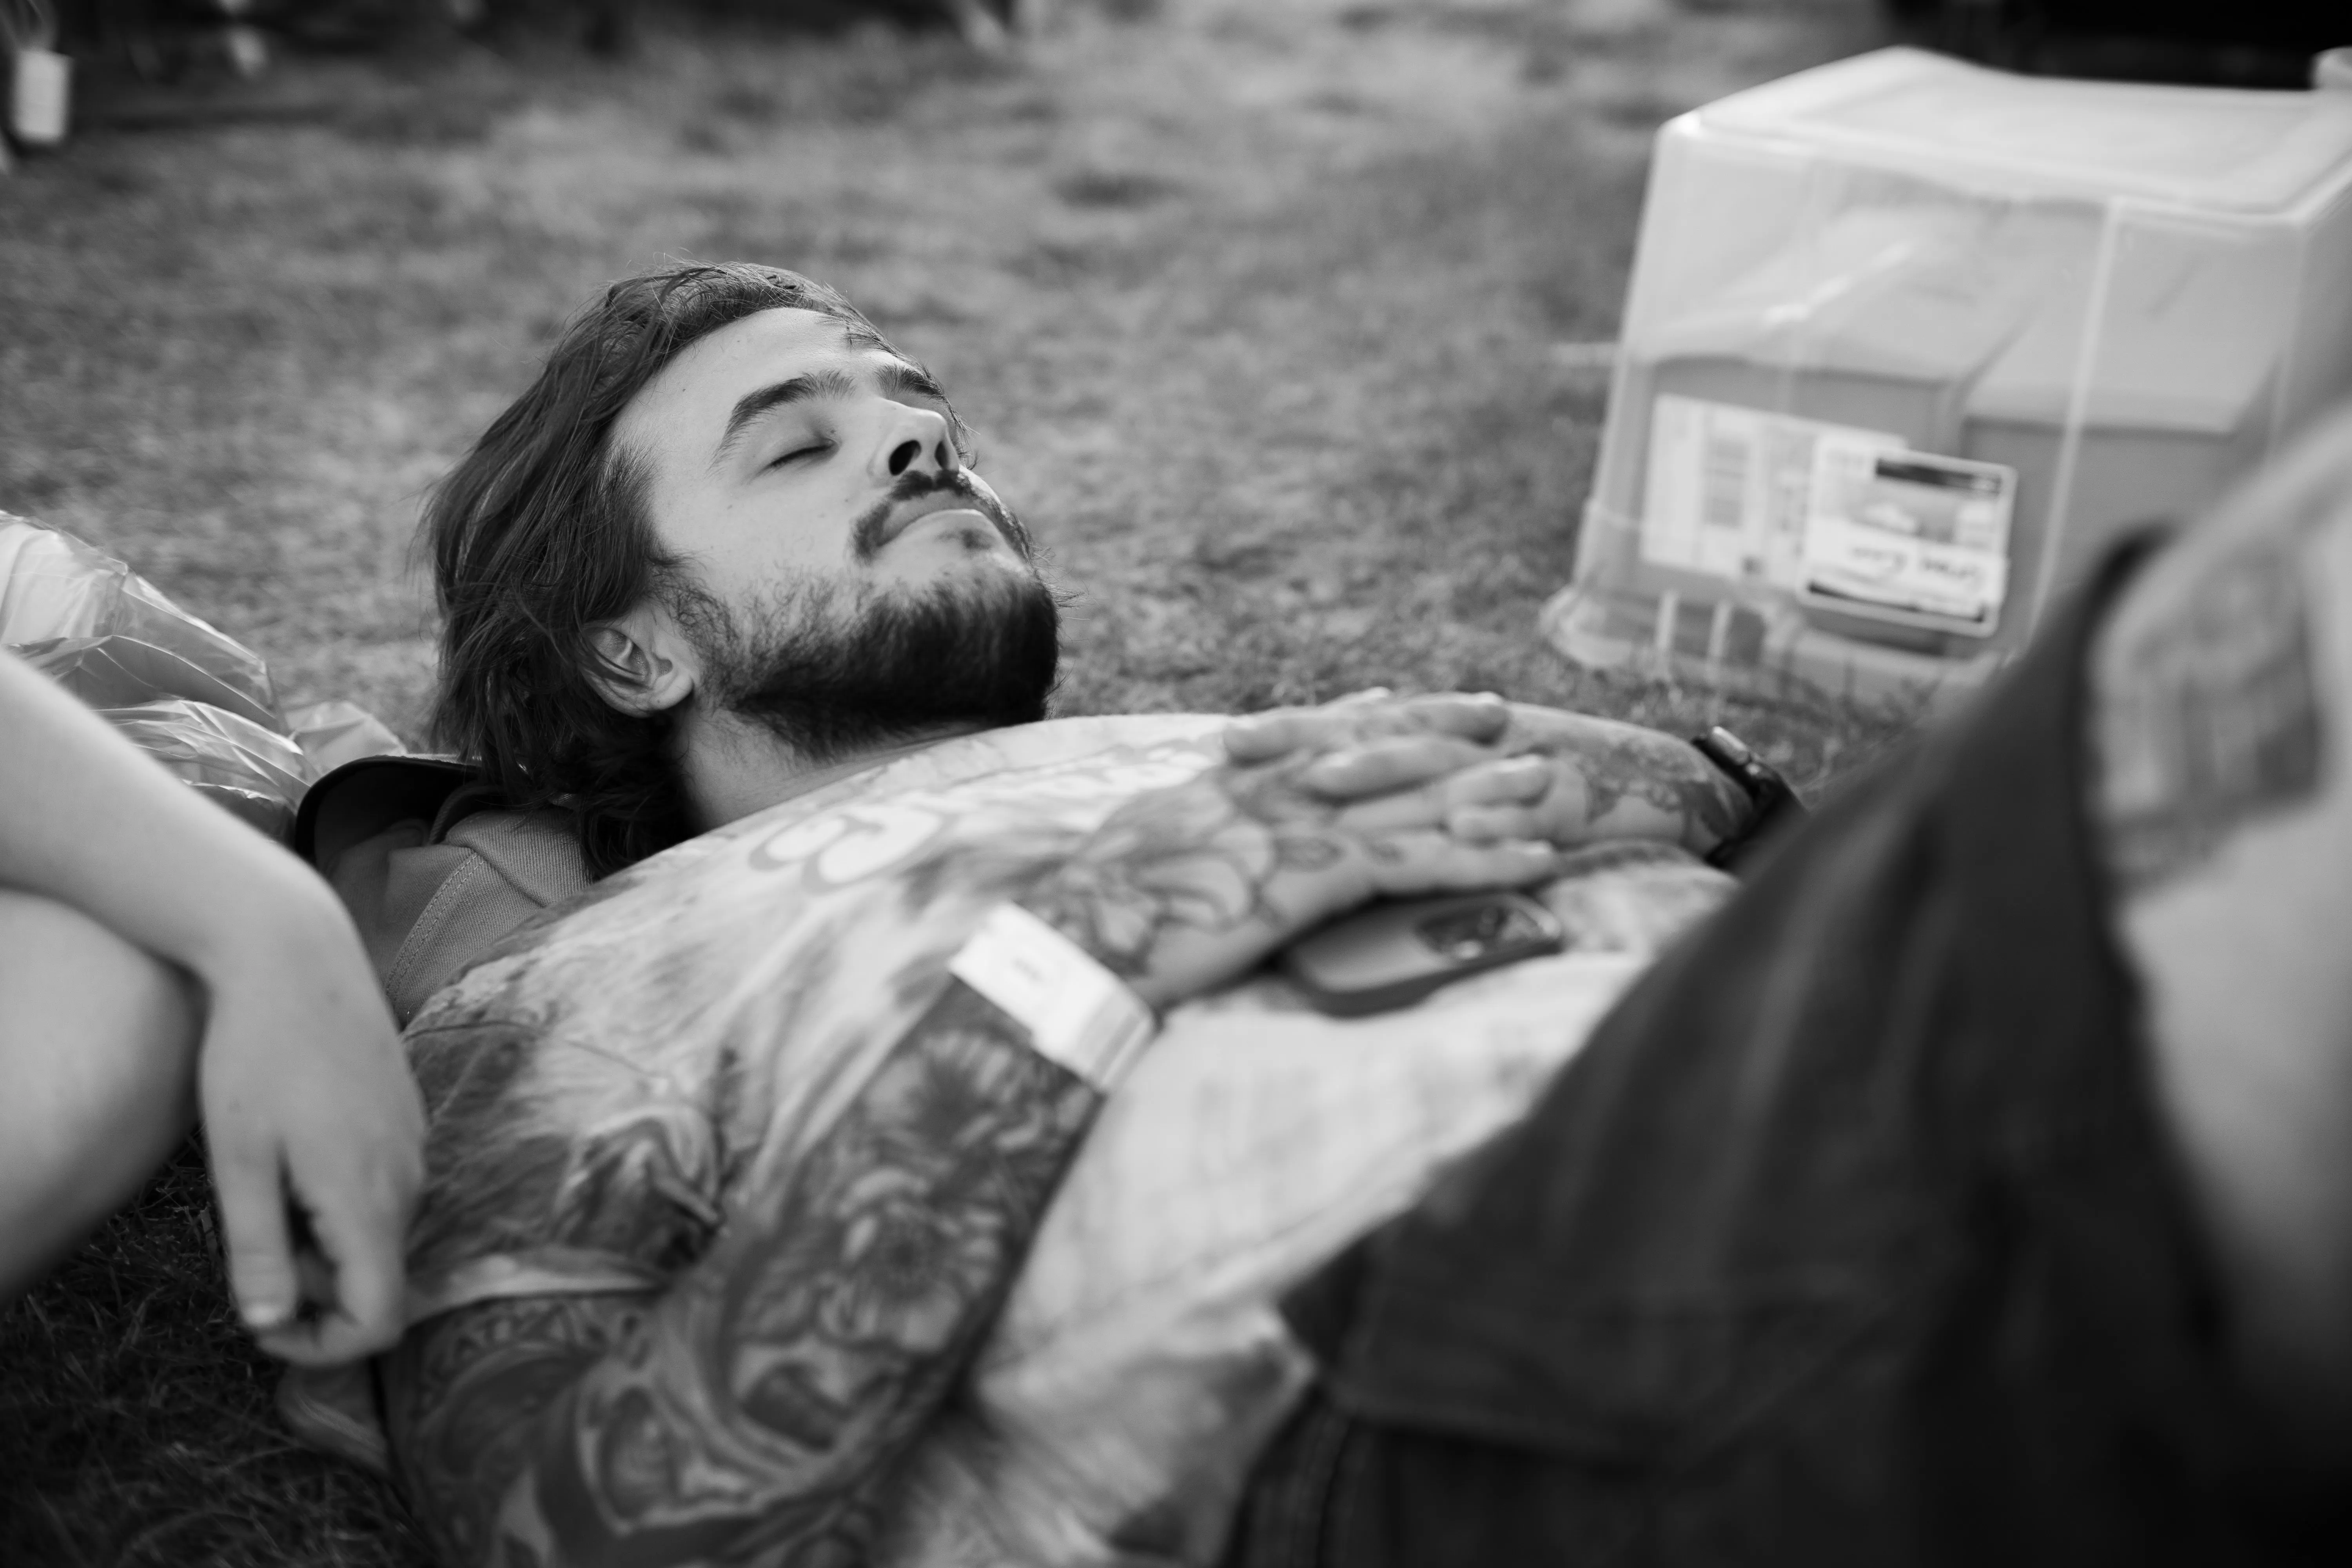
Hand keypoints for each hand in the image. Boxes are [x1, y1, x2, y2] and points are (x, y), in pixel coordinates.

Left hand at [195, 880, 424, 1364]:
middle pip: (379, 1279)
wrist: (296, 954)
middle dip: (315, 1288)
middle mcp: (409, 1178)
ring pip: (381, 1232)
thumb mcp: (238, 1160)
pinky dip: (341, 1199)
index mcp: (367, 1199)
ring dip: (326, 1241)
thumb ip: (259, 1250)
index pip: (380, 1320)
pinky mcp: (408, 1116)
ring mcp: (416, 1143)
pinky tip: (297, 1149)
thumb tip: (269, 1324)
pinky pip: (387, 1188)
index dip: (323, 1347)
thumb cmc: (256, 1053)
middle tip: (250, 1238)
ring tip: (269, 1186)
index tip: (265, 1324)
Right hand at [1025, 714, 1561, 1010]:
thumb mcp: (1138, 854)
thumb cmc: (1093, 913)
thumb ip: (1178, 832)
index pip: (1309, 737)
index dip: (1362, 718)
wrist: (1075, 940)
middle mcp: (1272, 790)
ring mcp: (1299, 827)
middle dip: (1442, 727)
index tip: (1401, 700)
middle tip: (1498, 712)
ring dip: (1489, 789)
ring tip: (1548, 778)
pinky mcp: (1322, 876)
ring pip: (1416, 796)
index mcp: (1226, 785)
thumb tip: (1182, 827)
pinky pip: (1428, 863)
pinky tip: (1538, 861)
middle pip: (1378, 748)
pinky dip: (1491, 860)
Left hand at [1230, 692, 1749, 857]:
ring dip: (1382, 769)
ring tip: (1324, 783)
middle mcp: (1472, 742)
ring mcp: (1519, 766)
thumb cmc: (1561, 797)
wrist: (1665, 785)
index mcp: (1445, 739)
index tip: (1220, 742)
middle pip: (1378, 733)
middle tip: (1238, 749)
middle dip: (1307, 739)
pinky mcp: (1570, 800)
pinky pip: (1527, 807)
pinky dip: (1493, 817)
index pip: (1355, 727)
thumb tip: (1327, 818)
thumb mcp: (1479, 789)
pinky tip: (1457, 828)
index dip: (1292, 731)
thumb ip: (1414, 799)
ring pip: (1440, 763)